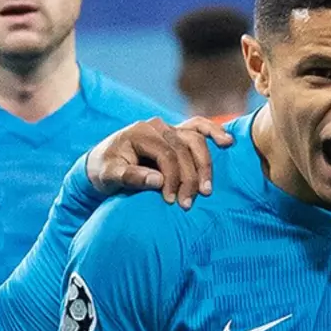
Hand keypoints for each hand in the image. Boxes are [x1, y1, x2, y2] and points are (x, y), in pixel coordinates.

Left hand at [86, 116, 233, 207]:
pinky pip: (199, 128)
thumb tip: (158, 181)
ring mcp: (169, 127)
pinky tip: (227, 142)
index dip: (172, 179)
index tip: (172, 201)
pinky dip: (214, 132)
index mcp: (140, 132)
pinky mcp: (177, 133)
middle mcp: (157, 126)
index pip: (166, 155)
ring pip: (196, 142)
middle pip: (184, 150)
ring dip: (205, 166)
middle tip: (189, 203)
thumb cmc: (104, 170)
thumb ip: (132, 177)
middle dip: (189, 178)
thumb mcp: (109, 176)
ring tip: (206, 190)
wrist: (102, 163)